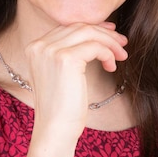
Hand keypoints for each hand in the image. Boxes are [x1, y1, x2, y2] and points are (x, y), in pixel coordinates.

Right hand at [24, 21, 127, 139]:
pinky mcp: (65, 59)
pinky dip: (108, 54)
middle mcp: (40, 45)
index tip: (111, 33)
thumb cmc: (63, 104)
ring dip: (110, 43)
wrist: (55, 129)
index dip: (93, 27)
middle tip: (122, 43)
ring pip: (90, 34)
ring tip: (121, 56)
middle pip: (80, 27)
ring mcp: (50, 51)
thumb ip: (72, 49)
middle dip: (105, 33)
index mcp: (35, 46)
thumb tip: (99, 29)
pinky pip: (95, 47)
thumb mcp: (62, 71)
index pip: (69, 27)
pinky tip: (111, 67)